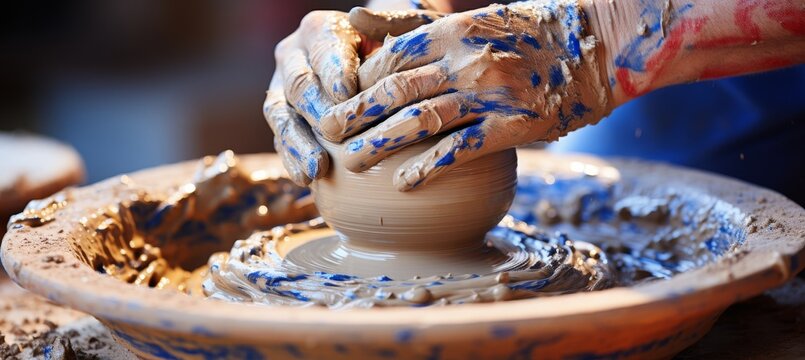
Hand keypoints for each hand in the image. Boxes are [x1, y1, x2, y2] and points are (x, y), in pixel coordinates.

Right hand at [264, 9, 442, 185]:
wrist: (382, 63)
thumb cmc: (398, 46)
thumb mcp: (401, 30)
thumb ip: (386, 23)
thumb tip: (359, 14)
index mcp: (320, 29)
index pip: (324, 47)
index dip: (334, 69)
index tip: (347, 91)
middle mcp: (294, 56)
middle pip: (299, 83)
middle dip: (315, 111)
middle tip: (334, 132)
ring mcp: (284, 90)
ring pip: (282, 115)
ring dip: (298, 144)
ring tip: (316, 168)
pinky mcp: (285, 119)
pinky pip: (282, 140)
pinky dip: (293, 160)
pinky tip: (307, 179)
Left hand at [320, 1, 612, 190]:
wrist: (595, 45)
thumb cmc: (528, 33)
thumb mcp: (471, 20)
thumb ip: (417, 27)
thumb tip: (359, 21)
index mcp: (452, 31)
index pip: (389, 59)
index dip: (358, 82)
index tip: (339, 100)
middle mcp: (465, 61)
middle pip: (393, 91)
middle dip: (354, 116)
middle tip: (327, 135)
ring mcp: (489, 95)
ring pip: (419, 122)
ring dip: (380, 145)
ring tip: (352, 163)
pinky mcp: (513, 127)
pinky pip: (461, 150)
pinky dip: (428, 167)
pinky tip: (403, 184)